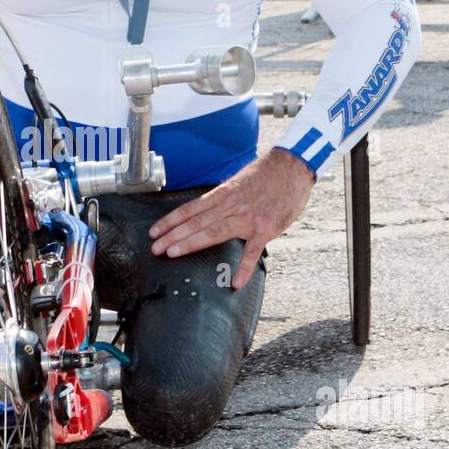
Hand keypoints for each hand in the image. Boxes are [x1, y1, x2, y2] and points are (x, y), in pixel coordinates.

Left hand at [148, 147, 315, 288]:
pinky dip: (244, 267)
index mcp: (223, 194)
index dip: (170, 221)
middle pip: (196, 222)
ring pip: (214, 232)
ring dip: (191, 242)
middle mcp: (231, 205)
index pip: (190, 209)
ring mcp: (247, 218)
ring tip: (173, 253)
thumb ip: (223, 198)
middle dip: (173, 235)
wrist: (292, 167)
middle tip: (155, 248)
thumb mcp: (239, 182)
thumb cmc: (266, 174)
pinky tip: (235, 282)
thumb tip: (207, 211)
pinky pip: (253, 251)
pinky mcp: (266, 228)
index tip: (155, 231)